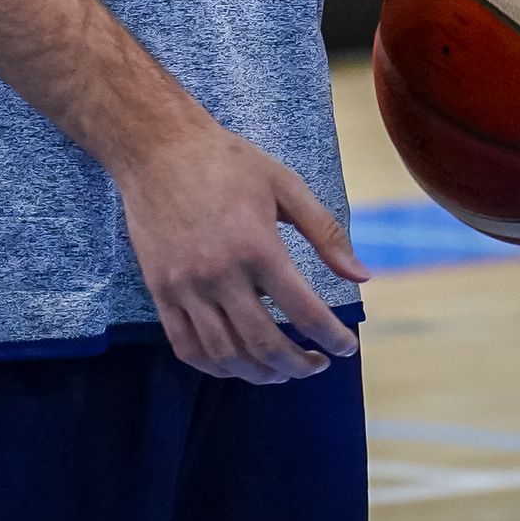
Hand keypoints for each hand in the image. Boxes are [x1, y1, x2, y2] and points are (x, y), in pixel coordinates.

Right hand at [115, 117, 367, 384]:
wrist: (157, 148)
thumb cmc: (227, 161)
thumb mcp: (284, 184)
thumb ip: (324, 232)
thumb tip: (362, 276)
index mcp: (258, 246)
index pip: (304, 312)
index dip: (332, 338)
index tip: (345, 348)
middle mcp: (221, 274)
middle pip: (265, 344)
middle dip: (299, 365)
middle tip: (316, 365)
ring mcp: (186, 287)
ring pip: (226, 354)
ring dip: (260, 373)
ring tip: (281, 370)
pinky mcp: (160, 291)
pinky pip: (186, 347)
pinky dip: (214, 367)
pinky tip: (236, 364)